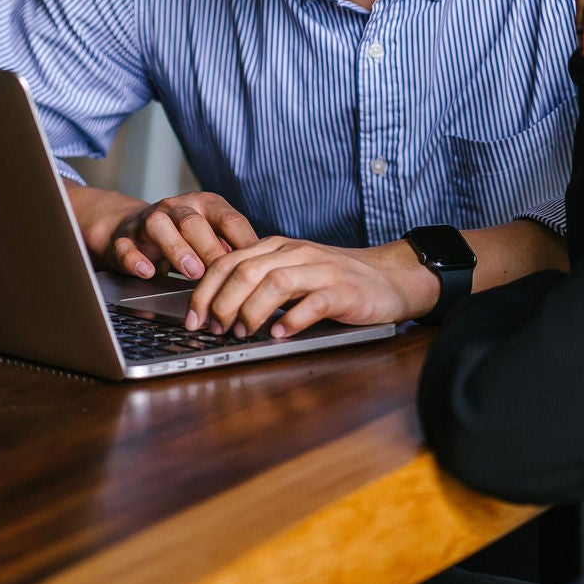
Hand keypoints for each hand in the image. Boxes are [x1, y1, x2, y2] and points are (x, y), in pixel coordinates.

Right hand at [99, 191, 258, 280]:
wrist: (131, 229)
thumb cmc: (184, 237)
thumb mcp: (212, 235)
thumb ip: (232, 247)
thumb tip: (261, 269)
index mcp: (206, 205)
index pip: (229, 220)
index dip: (244, 243)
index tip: (256, 269)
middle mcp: (177, 208)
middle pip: (194, 222)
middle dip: (210, 248)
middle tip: (224, 274)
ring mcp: (148, 221)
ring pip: (159, 227)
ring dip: (177, 250)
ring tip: (193, 272)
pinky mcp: (124, 238)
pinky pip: (126, 246)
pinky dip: (136, 259)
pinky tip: (147, 272)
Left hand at [184, 237, 434, 339]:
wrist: (389, 278)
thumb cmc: (336, 281)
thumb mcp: (293, 272)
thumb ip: (261, 281)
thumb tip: (218, 309)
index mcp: (277, 247)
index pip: (229, 261)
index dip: (205, 290)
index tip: (193, 318)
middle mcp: (295, 253)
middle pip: (246, 271)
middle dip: (222, 302)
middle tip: (214, 329)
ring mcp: (321, 270)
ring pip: (275, 283)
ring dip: (252, 310)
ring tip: (243, 333)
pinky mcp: (344, 291)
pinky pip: (313, 303)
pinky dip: (293, 321)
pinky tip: (281, 335)